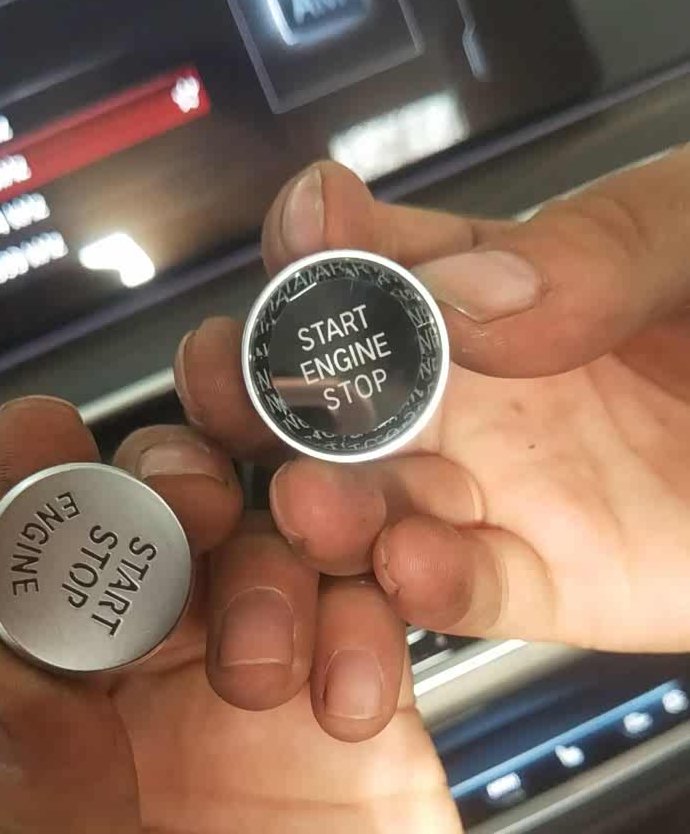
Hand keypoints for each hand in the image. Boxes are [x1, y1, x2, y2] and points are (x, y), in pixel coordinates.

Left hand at [0, 399, 543, 833]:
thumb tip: (9, 689)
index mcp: (35, 773)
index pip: (3, 609)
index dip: (9, 518)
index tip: (33, 447)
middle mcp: (131, 718)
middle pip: (126, 542)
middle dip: (148, 496)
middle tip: (185, 500)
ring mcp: (249, 704)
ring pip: (246, 549)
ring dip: (267, 551)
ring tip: (282, 656)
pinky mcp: (353, 708)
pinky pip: (359, 605)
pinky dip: (366, 611)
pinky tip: (360, 703)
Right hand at [176, 151, 689, 661]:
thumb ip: (589, 252)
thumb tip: (467, 293)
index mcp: (483, 284)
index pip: (360, 255)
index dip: (316, 246)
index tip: (308, 241)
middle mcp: (463, 393)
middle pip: (317, 397)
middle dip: (257, 397)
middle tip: (245, 392)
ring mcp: (493, 492)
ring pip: (362, 514)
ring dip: (319, 515)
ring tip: (319, 508)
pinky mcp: (542, 583)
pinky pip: (466, 592)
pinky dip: (428, 588)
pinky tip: (412, 570)